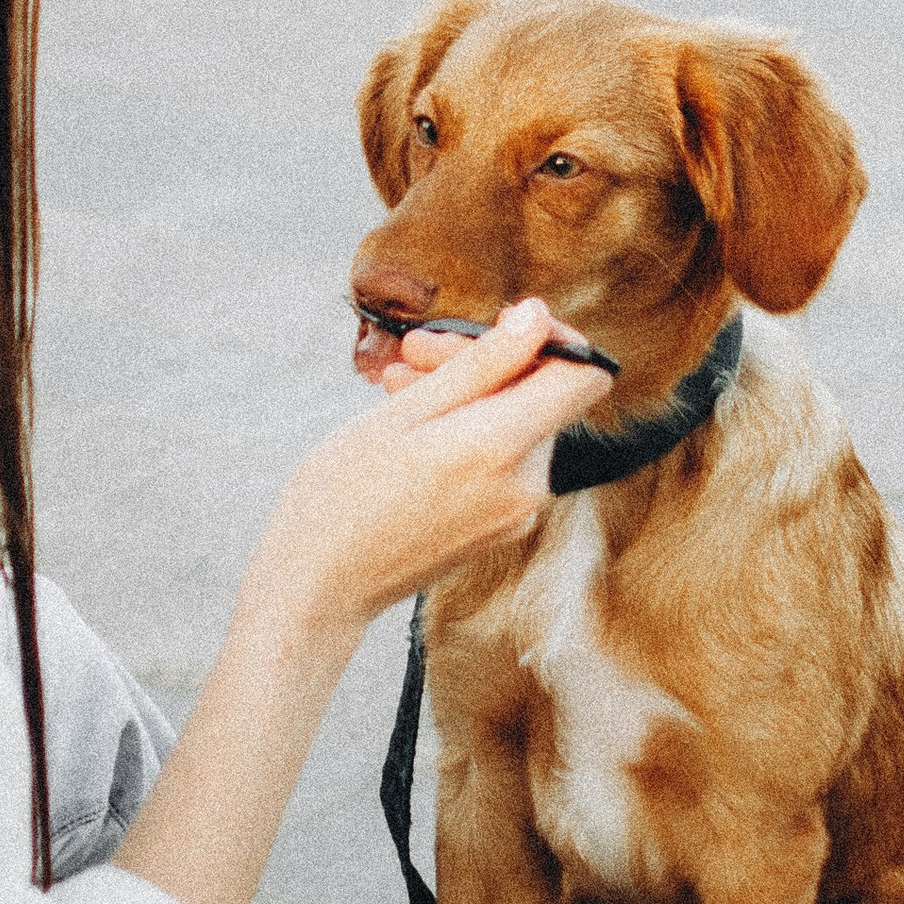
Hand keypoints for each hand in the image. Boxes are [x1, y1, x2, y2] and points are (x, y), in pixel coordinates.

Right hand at [253, 300, 609, 657]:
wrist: (319, 586)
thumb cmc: (343, 496)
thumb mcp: (405, 412)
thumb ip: (482, 363)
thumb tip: (538, 317)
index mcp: (502, 450)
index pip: (584, 376)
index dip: (554, 338)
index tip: (500, 325)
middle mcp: (526, 486)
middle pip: (539, 396)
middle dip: (482, 362)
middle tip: (411, 352)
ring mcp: (517, 513)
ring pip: (515, 424)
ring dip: (464, 394)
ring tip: (395, 385)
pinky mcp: (501, 527)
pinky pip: (500, 460)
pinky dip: (464, 432)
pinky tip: (409, 424)